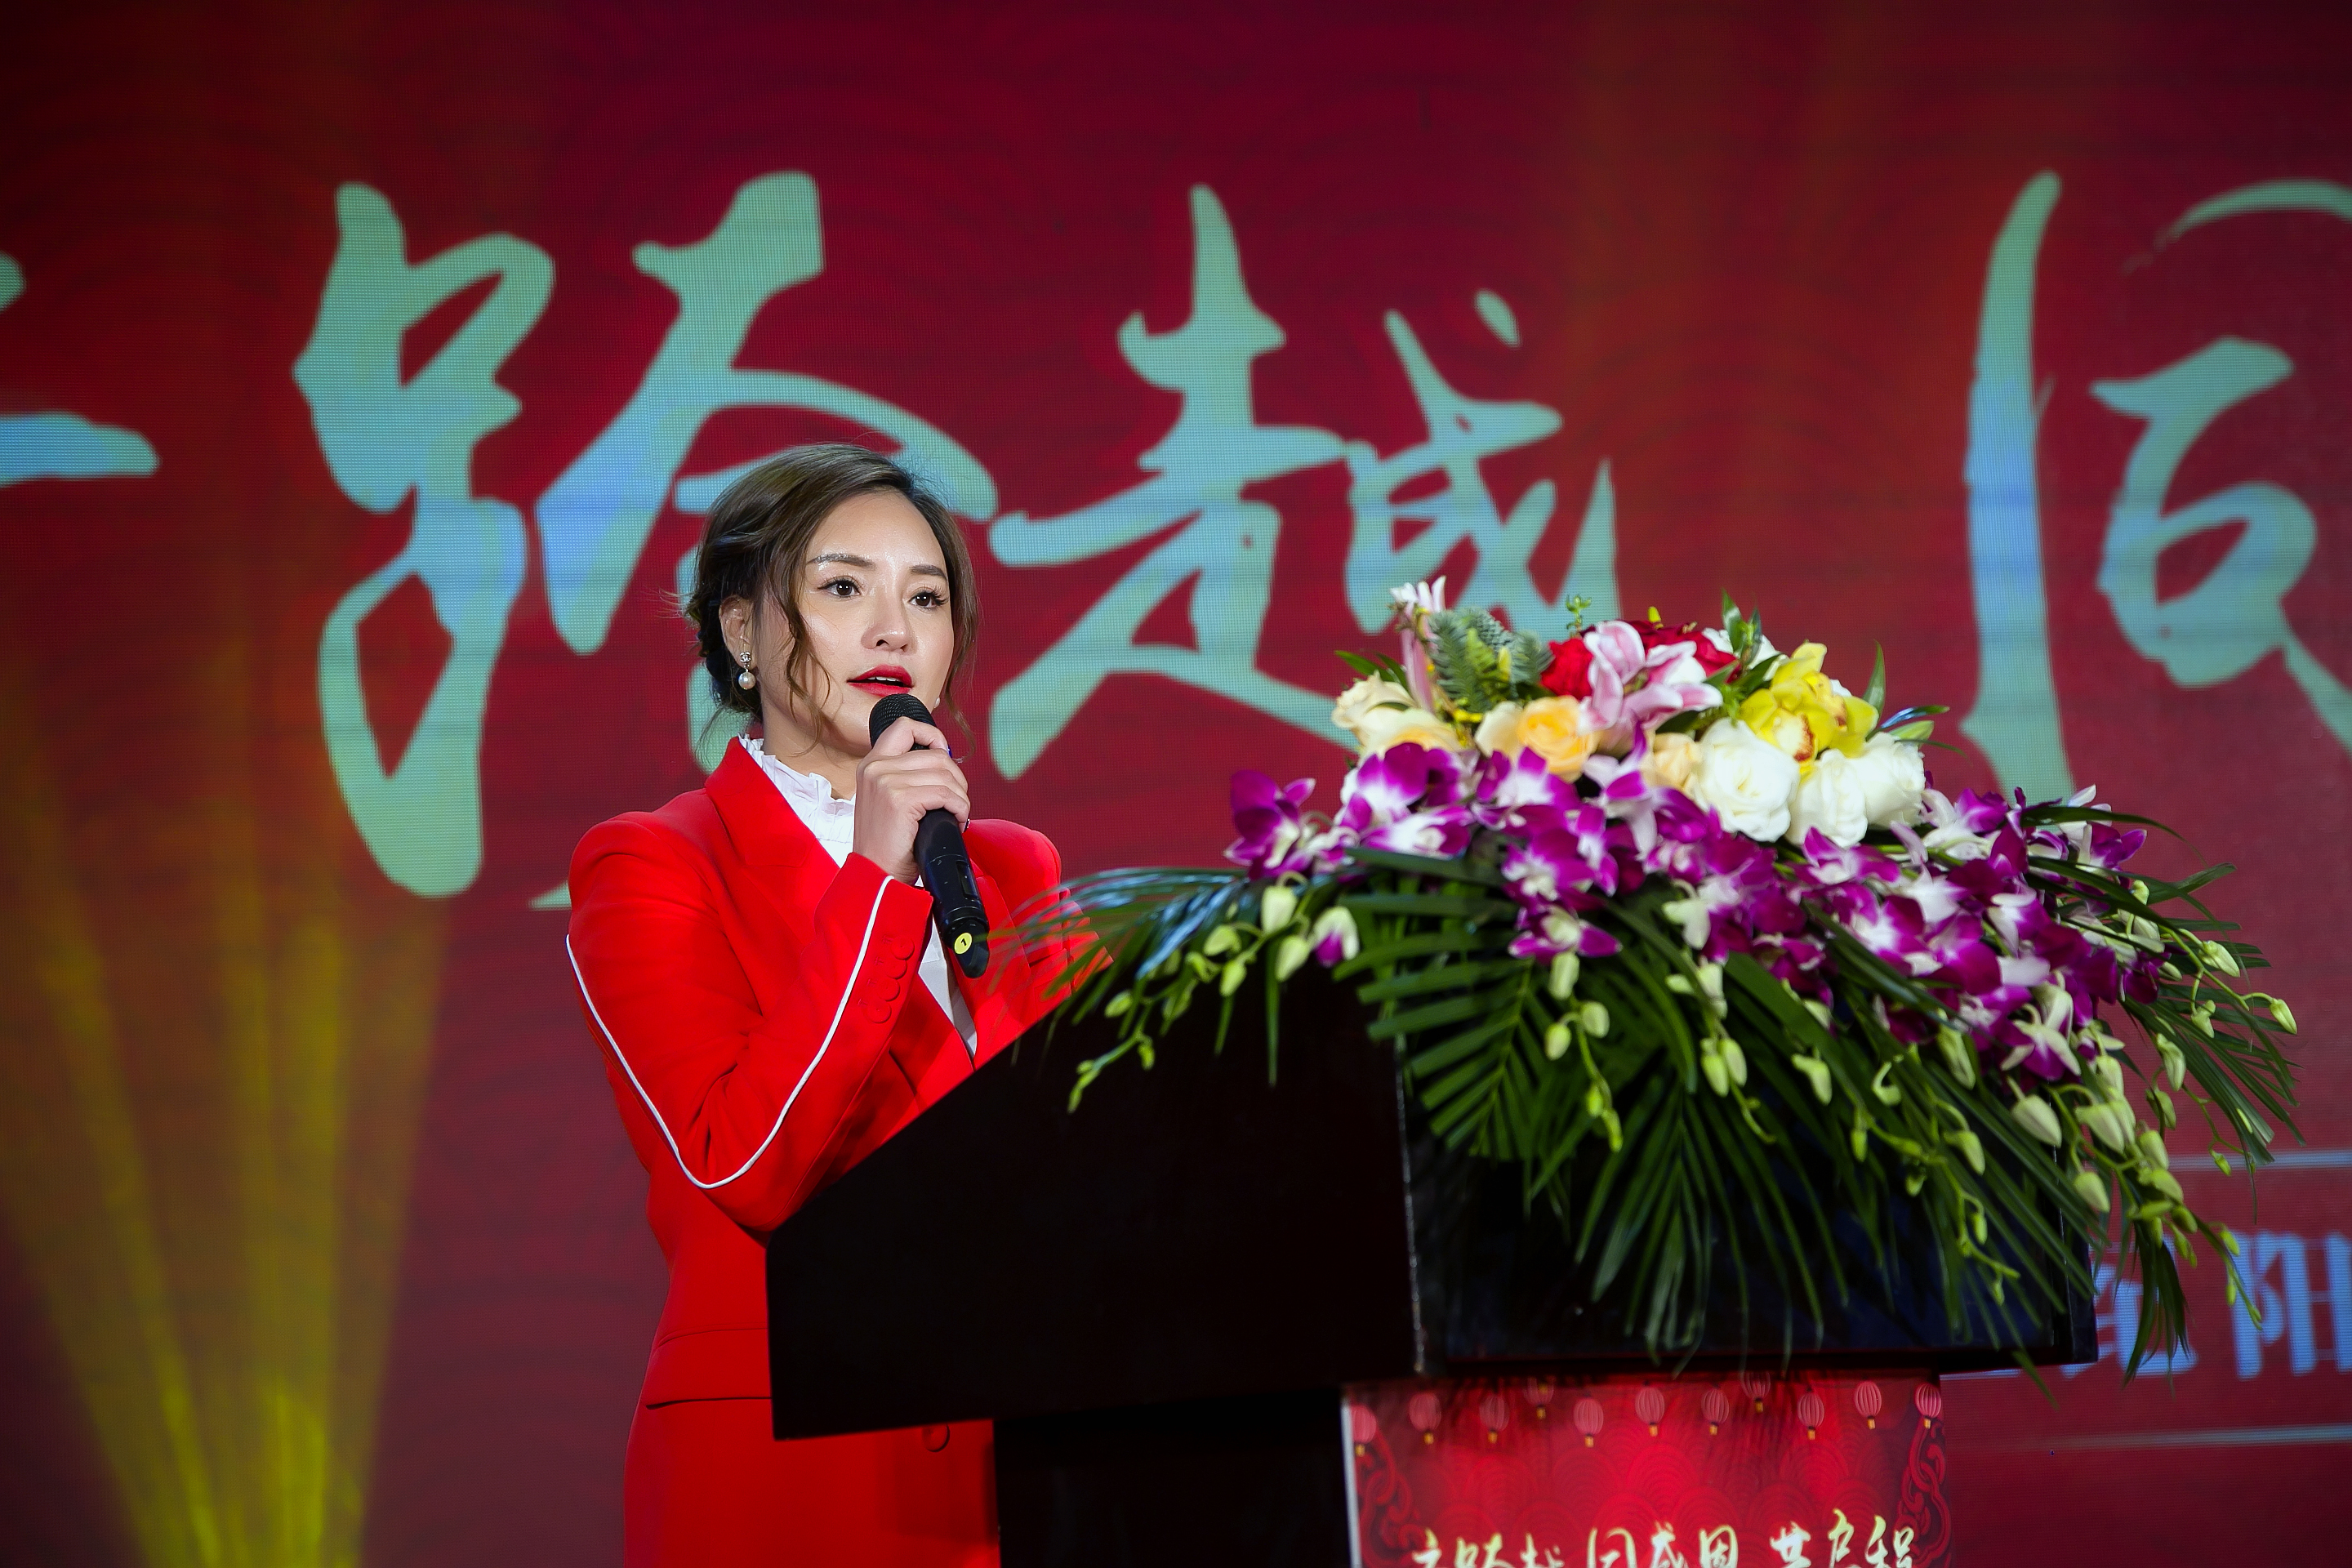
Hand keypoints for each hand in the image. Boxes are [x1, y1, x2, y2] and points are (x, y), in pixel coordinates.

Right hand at [852, 716, 969, 883]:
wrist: (875, 874)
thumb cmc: (888, 844)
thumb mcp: (887, 799)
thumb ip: (904, 776)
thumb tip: (943, 760)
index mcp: (871, 764)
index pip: (904, 726)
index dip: (932, 735)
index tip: (944, 754)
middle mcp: (875, 767)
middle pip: (936, 754)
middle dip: (956, 778)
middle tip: (956, 801)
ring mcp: (886, 781)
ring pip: (945, 774)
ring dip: (960, 796)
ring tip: (956, 814)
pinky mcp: (899, 799)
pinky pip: (946, 794)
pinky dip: (960, 807)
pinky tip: (956, 820)